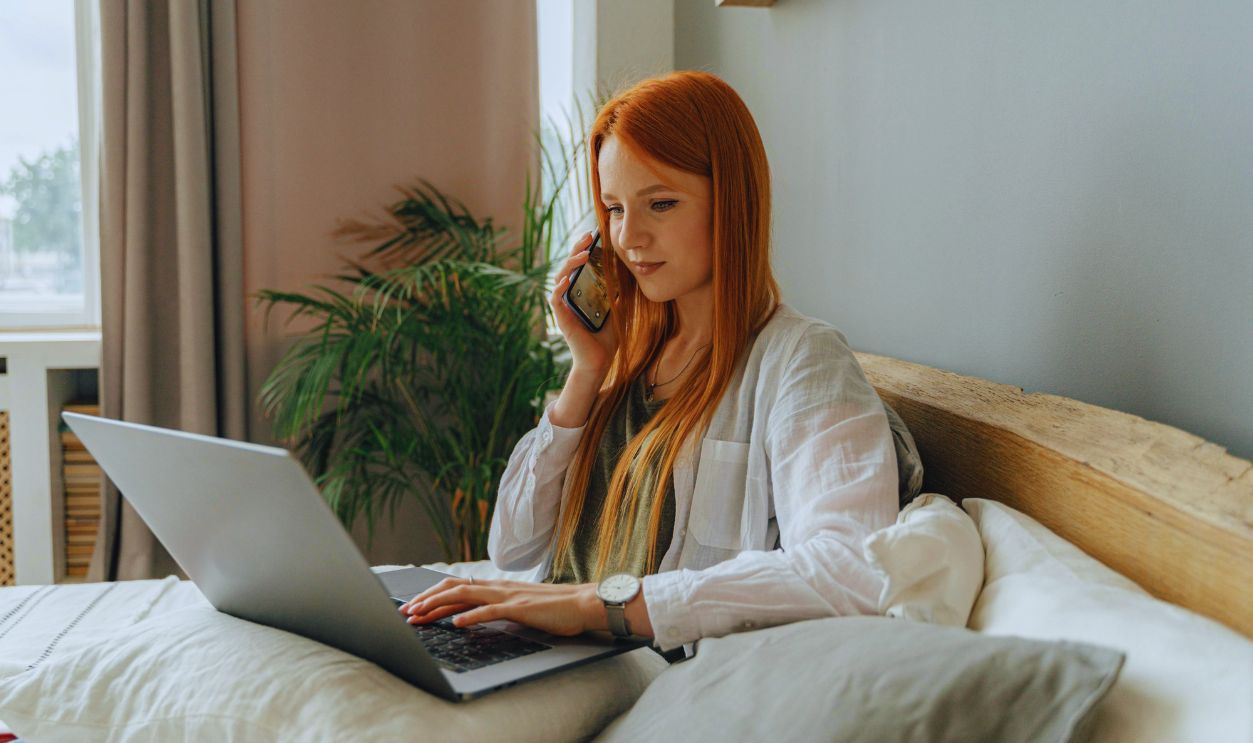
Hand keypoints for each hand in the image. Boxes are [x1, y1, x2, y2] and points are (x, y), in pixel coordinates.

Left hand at [398, 577, 604, 636]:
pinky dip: (470, 616)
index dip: (433, 596)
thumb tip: (479, 615)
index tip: (415, 608)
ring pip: (465, 595)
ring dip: (439, 605)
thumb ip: (499, 607)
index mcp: (497, 587)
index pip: (457, 587)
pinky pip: (490, 610)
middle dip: (426, 599)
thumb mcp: (520, 606)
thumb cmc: (554, 608)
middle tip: (407, 612)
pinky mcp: (519, 607)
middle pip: (453, 587)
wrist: (582, 603)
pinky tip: (456, 624)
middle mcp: (498, 587)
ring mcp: (507, 595)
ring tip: (420, 615)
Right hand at [551, 231, 620, 374]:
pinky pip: (555, 299)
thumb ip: (619, 296)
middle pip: (568, 267)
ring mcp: (564, 306)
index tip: (593, 236)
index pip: (579, 266)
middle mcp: (570, 296)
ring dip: (570, 264)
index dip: (583, 249)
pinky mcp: (561, 318)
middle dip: (577, 249)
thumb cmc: (606, 339)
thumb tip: (630, 279)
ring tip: (583, 254)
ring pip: (559, 278)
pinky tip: (567, 280)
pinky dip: (559, 288)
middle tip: (588, 237)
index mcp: (581, 292)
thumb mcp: (618, 312)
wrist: (600, 361)